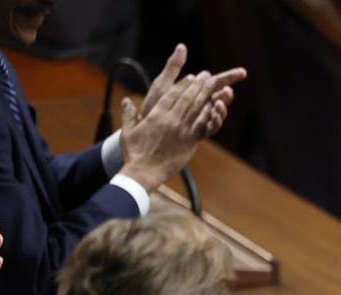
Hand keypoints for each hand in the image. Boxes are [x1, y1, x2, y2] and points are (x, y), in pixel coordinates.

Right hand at [118, 72, 219, 191]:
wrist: (143, 173)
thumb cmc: (134, 153)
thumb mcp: (128, 131)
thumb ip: (128, 114)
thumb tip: (126, 101)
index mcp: (156, 115)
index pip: (172, 94)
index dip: (183, 84)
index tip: (190, 76)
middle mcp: (171, 120)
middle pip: (187, 98)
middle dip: (198, 85)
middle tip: (206, 75)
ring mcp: (182, 131)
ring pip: (196, 108)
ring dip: (205, 95)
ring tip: (212, 85)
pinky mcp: (190, 142)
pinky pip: (201, 125)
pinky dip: (208, 114)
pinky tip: (214, 106)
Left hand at [141, 44, 245, 138]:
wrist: (144, 130)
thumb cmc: (152, 106)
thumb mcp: (162, 84)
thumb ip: (173, 67)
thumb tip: (182, 46)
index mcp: (195, 92)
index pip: (216, 82)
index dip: (230, 77)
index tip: (242, 72)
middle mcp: (201, 106)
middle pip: (221, 98)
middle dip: (227, 95)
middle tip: (227, 91)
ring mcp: (201, 119)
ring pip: (219, 113)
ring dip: (223, 108)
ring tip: (218, 104)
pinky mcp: (198, 133)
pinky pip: (212, 128)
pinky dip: (216, 121)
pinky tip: (213, 114)